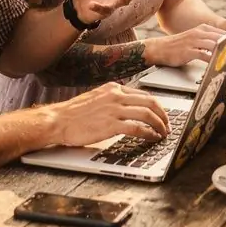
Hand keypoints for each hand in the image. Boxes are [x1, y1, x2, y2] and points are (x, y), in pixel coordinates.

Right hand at [53, 83, 169, 146]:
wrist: (58, 120)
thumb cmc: (74, 113)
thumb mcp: (96, 98)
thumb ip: (112, 100)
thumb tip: (129, 107)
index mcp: (113, 88)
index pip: (143, 94)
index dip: (156, 106)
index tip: (161, 115)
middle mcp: (116, 96)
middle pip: (150, 102)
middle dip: (163, 115)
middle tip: (167, 125)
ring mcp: (114, 110)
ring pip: (147, 114)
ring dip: (159, 125)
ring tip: (162, 133)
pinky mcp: (111, 125)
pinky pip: (137, 128)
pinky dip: (148, 133)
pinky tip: (152, 138)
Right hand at [145, 25, 223, 66]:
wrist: (160, 48)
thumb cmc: (178, 46)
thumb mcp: (195, 39)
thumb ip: (208, 41)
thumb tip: (223, 47)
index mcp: (202, 29)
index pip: (222, 32)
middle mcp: (199, 33)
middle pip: (221, 37)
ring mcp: (194, 41)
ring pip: (214, 45)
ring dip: (224, 52)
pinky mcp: (189, 51)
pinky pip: (204, 55)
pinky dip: (213, 60)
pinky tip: (218, 64)